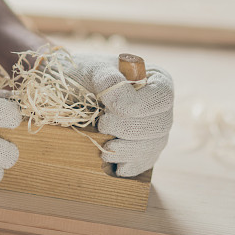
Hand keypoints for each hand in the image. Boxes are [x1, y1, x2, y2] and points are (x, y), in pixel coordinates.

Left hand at [62, 53, 173, 176]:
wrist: (72, 96)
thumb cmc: (85, 77)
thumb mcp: (93, 70)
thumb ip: (109, 79)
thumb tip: (121, 100)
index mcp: (157, 80)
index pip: (162, 97)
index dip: (138, 106)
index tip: (107, 107)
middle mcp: (161, 107)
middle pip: (160, 125)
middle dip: (127, 129)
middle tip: (102, 124)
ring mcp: (156, 131)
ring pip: (153, 147)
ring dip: (126, 151)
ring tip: (103, 146)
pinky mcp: (145, 151)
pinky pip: (145, 163)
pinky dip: (127, 165)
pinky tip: (110, 158)